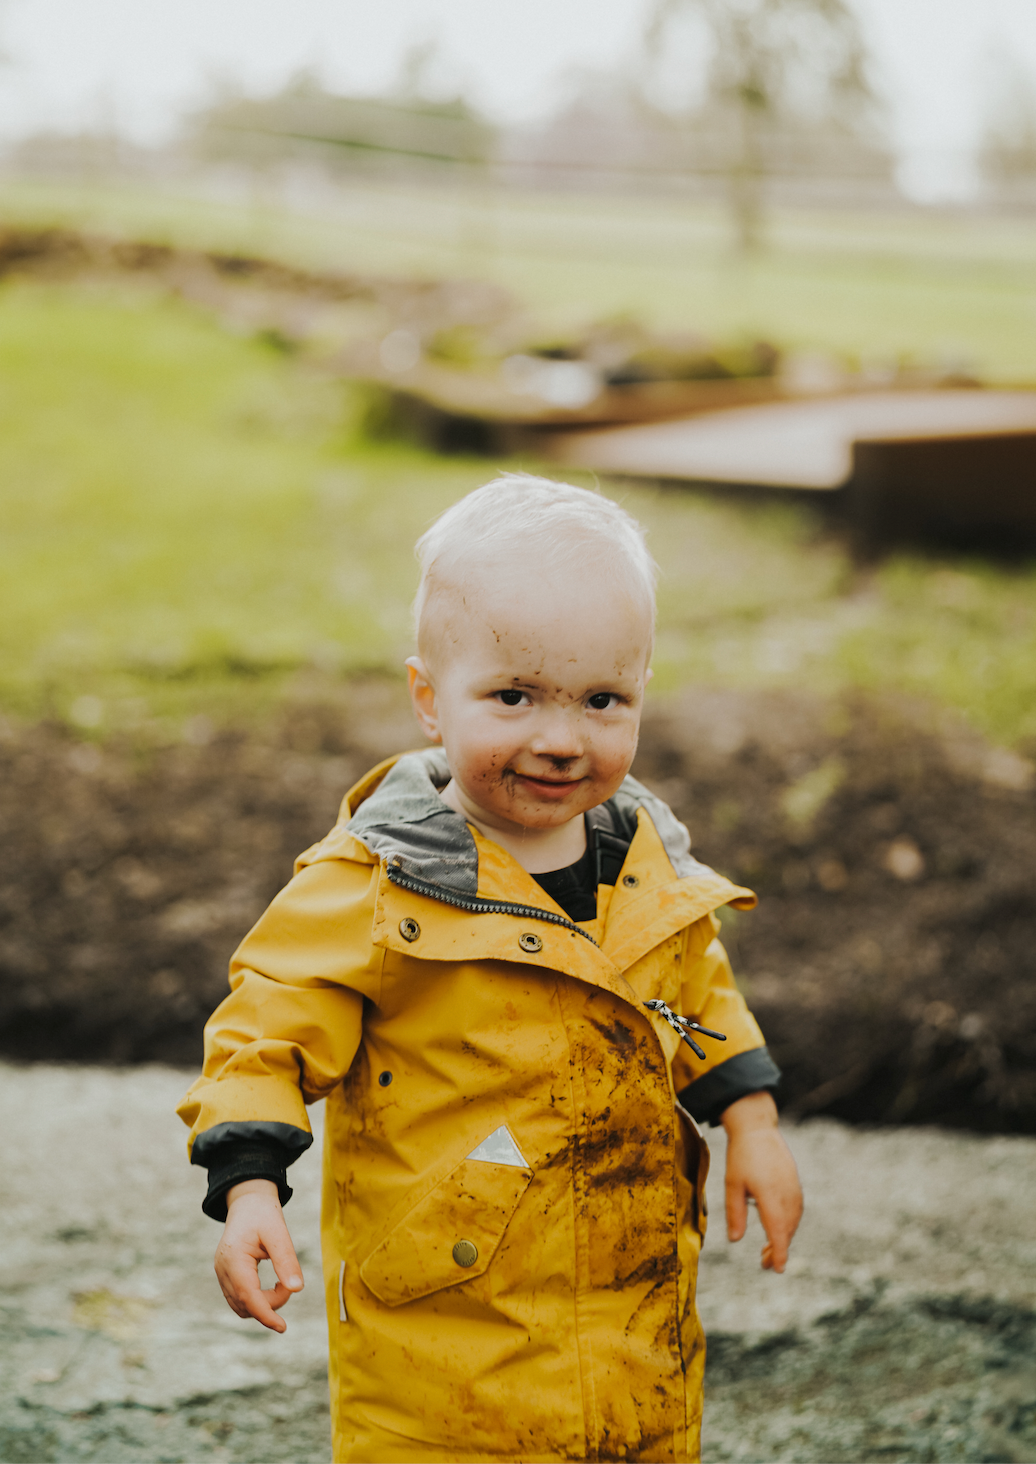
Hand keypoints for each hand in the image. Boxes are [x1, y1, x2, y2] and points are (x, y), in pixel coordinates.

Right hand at [213, 1179, 303, 1331]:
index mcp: (233, 1259)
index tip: (283, 1327)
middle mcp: (223, 1270)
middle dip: (271, 1303)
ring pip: (241, 1305)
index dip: (266, 1314)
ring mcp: (221, 1274)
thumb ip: (287, 1260)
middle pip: (246, 1304)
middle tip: (290, 1283)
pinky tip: (272, 1285)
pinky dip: (257, 1299)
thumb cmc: (263, 1214)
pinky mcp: (226, 1276)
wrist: (248, 1202)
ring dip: (264, 1303)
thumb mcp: (278, 1232)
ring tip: (282, 1283)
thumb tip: (297, 1289)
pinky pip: (239, 1298)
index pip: (248, 1296)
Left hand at [721, 1091, 802, 1272]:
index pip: (778, 1230)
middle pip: (786, 1229)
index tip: (779, 1269)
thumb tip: (735, 1240)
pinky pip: (796, 1210)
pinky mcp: (795, 1183)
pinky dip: (788, 1224)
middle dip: (779, 1249)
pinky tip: (779, 1229)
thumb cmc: (741, 1155)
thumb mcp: (732, 1184)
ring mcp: (793, 1188)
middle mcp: (786, 1193)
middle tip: (765, 1263)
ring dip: (784, 1237)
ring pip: (793, 1221)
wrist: (757, 1128)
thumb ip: (735, 1213)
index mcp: (770, 1194)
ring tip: (769, 1250)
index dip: (780, 1252)